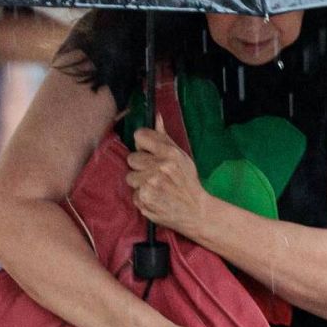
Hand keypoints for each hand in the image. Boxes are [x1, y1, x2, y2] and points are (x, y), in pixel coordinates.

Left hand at [127, 118, 209, 236]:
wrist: (196, 211)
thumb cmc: (187, 182)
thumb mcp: (181, 156)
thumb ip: (165, 137)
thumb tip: (156, 115)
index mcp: (169, 153)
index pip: (139, 136)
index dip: (142, 145)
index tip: (148, 152)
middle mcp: (159, 168)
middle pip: (131, 158)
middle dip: (140, 166)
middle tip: (154, 173)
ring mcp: (150, 185)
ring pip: (130, 177)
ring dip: (140, 182)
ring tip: (155, 187)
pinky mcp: (144, 200)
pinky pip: (133, 193)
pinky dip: (142, 197)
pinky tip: (155, 198)